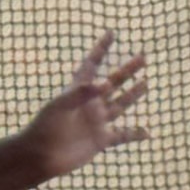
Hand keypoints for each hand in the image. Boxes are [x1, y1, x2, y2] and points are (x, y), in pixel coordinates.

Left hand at [18, 35, 149, 181]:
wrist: (40, 155)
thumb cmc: (45, 127)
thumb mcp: (61, 106)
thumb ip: (82, 94)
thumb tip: (106, 84)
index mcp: (77, 90)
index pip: (91, 64)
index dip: (101, 49)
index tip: (112, 33)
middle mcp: (90, 103)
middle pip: (113, 82)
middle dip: (128, 70)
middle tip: (143, 57)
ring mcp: (96, 121)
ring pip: (120, 105)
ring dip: (133, 94)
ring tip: (145, 83)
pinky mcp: (100, 140)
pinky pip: (122, 135)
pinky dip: (135, 134)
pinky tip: (148, 133)